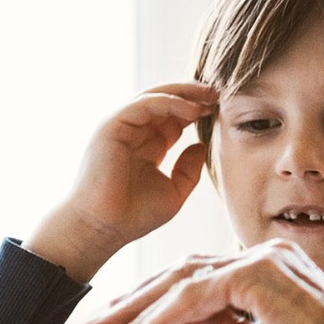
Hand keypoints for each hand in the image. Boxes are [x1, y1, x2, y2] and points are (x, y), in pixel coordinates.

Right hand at [26, 83, 216, 281]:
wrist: (102, 230)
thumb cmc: (133, 216)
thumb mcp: (174, 192)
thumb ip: (188, 169)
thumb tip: (201, 145)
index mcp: (147, 145)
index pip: (174, 117)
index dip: (198, 110)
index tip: (222, 109)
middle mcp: (133, 132)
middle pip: (166, 101)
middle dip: (193, 94)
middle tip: (220, 94)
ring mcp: (120, 127)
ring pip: (155, 96)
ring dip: (185, 93)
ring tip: (210, 97)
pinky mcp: (111, 126)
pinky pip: (144, 104)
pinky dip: (170, 102)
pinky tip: (192, 109)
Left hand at [85, 240, 323, 323]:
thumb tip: (171, 323)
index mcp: (269, 268)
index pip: (198, 278)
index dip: (152, 303)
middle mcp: (264, 255)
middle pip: (182, 273)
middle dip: (132, 304)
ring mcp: (262, 260)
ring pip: (181, 282)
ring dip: (135, 313)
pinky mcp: (258, 275)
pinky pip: (194, 298)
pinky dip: (158, 321)